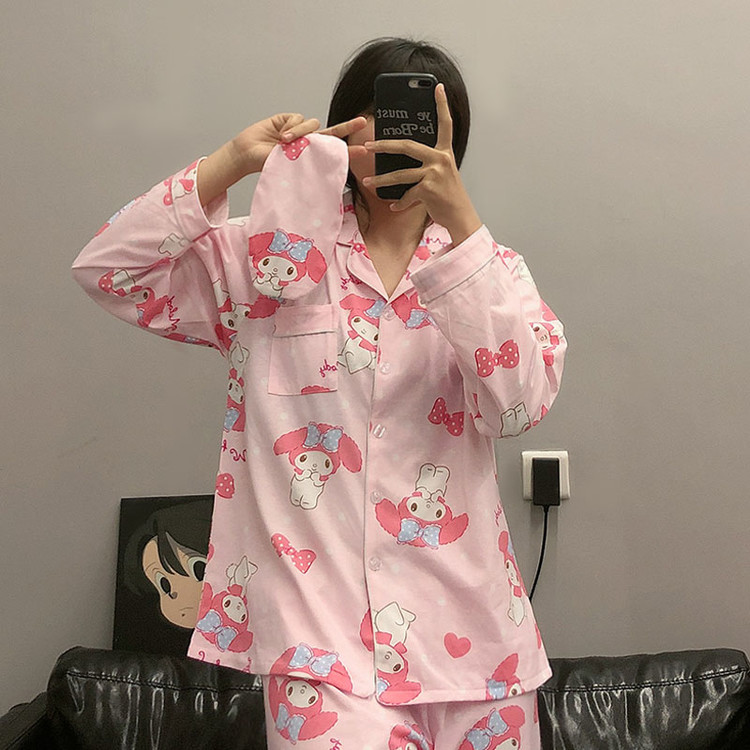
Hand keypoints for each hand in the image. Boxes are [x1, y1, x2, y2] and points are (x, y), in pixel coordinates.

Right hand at [230, 114, 368, 174]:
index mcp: (311, 156)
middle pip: (333, 131)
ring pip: (312, 124)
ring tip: (284, 143)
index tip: (364, 151)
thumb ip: (308, 158)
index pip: (333, 152)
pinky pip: (298, 118)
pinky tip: (281, 134)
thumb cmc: (268, 165)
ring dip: (300, 132)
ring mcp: (299, 129)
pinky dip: (291, 126)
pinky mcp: (289, 118)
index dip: (349, 151)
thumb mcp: (292, 166)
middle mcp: (308, 141)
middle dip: (348, 126)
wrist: (248, 155)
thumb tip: (322, 148)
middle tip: (363, 122)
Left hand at [361, 83, 481, 244]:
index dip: (442, 105)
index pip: (445, 124)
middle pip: (407, 146)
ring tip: (368, 181)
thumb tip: (402, 159)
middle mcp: (440, 159)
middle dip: (384, 146)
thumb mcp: (442, 174)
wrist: (460, 216)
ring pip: (400, 174)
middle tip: (368, 146)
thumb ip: (428, 164)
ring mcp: (434, 174)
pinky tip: (393, 206)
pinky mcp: (428, 189)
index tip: (438, 87)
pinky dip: (399, 203)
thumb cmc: (449, 196)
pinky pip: (406, 195)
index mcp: (445, 152)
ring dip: (381, 180)